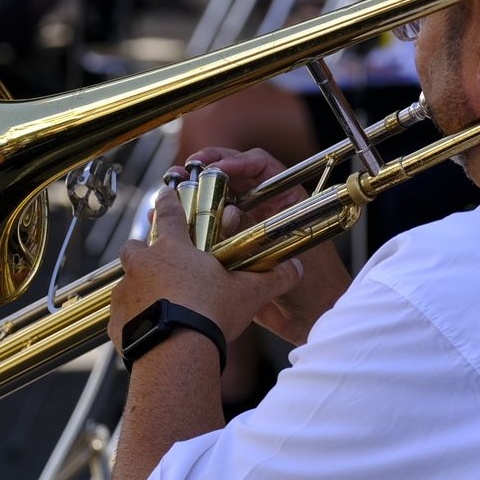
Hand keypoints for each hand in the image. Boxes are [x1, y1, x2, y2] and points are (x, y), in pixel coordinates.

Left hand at [108, 188, 305, 351]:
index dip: (168, 201)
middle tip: (158, 262)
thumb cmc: (211, 315)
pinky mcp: (116, 321)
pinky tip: (149, 333)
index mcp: (173, 249)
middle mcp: (143, 265)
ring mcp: (125, 292)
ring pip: (125, 281)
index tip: (165, 192)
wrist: (176, 354)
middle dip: (143, 249)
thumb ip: (272, 279)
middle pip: (135, 245)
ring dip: (138, 287)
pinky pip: (121, 316)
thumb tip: (298, 269)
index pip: (169, 213)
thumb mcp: (248, 294)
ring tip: (157, 304)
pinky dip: (132, 321)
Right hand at [175, 147, 351, 345]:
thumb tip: (227, 215)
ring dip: (190, 194)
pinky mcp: (229, 249)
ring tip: (168, 192)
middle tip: (183, 172)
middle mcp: (263, 208)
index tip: (216, 168)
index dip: (237, 161)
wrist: (311, 318)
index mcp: (285, 199)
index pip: (259, 166)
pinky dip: (185, 224)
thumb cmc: (317, 283)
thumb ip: (255, 231)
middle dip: (205, 171)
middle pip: (230, 178)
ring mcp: (244, 227)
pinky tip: (163, 222)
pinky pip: (204, 231)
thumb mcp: (286, 251)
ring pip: (213, 202)